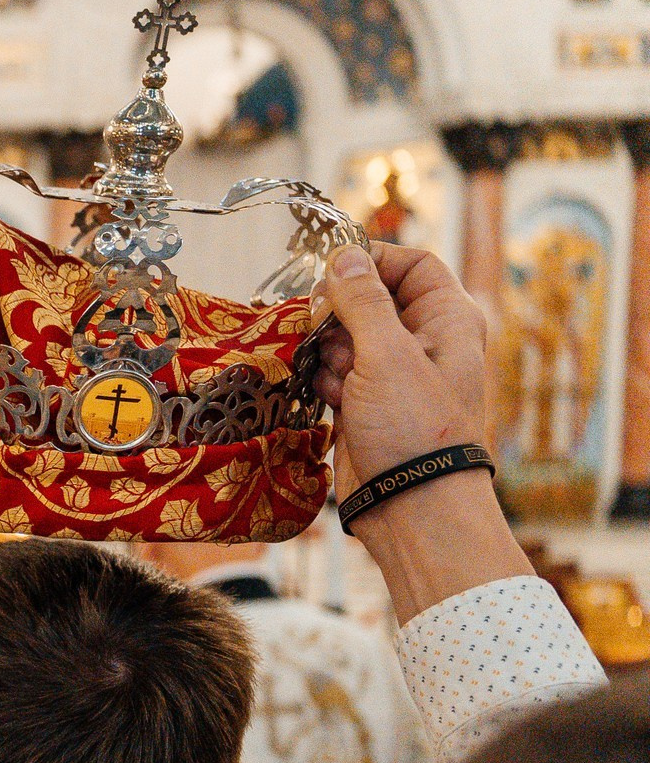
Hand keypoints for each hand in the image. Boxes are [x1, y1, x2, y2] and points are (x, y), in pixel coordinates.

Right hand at [313, 243, 490, 497]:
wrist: (410, 505)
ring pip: (346, 336)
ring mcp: (392, 374)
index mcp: (446, 319)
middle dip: (338, 308)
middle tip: (316, 321)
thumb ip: (363, 302)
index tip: (331, 270)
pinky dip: (323, 376)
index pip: (412, 264)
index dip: (373, 260)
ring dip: (326, 346)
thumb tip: (343, 257)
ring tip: (330, 370)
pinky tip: (326, 393)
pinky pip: (335, 371)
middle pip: (371, 298)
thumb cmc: (414, 428)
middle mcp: (422, 341)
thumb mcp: (388, 355)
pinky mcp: (365, 402)